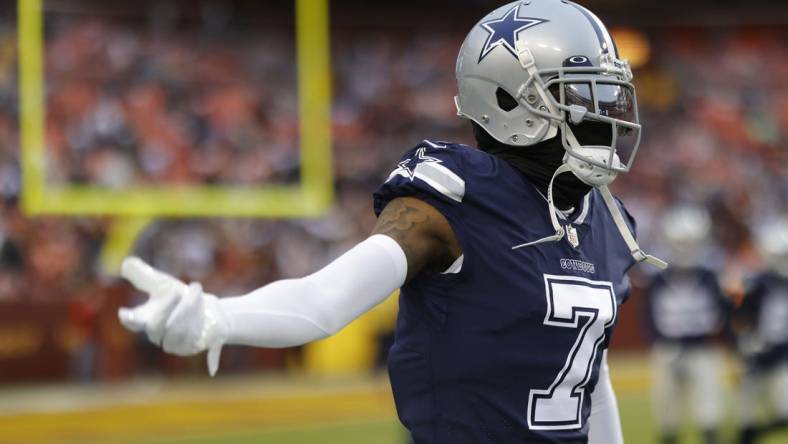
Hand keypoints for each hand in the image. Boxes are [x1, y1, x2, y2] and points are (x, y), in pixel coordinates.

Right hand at [118, 257, 228, 375]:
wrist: (210, 312)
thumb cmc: (181, 299)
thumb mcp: (162, 285)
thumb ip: (143, 276)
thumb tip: (126, 263)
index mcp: (146, 320)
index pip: (133, 323)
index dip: (129, 319)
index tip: (124, 313)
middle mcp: (158, 335)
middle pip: (154, 326)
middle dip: (165, 308)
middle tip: (175, 292)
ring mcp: (175, 344)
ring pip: (175, 332)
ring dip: (186, 309)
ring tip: (195, 288)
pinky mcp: (192, 347)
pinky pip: (192, 337)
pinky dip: (197, 316)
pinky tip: (204, 302)